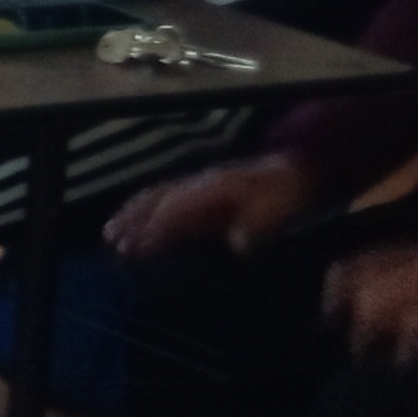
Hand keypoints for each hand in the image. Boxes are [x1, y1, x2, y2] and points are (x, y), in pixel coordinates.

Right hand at [104, 155, 318, 259]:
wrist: (308, 165)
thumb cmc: (295, 191)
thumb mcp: (287, 206)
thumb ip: (263, 223)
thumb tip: (238, 244)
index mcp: (220, 188)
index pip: (178, 207)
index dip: (155, 229)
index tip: (134, 250)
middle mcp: (204, 182)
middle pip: (160, 200)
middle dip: (134, 221)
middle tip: (110, 244)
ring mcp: (203, 184)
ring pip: (158, 195)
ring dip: (132, 213)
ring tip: (109, 233)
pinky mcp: (206, 189)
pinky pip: (166, 195)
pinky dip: (144, 206)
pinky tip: (133, 219)